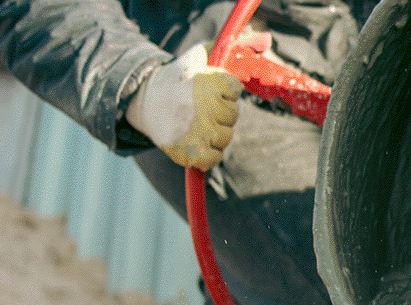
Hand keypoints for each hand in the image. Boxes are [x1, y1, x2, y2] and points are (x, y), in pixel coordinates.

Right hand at [127, 43, 240, 169]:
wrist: (143, 99)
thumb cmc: (180, 77)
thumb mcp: (202, 54)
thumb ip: (235, 46)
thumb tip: (266, 39)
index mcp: (208, 81)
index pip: (235, 90)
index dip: (224, 90)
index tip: (208, 88)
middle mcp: (204, 106)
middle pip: (233, 115)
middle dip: (220, 111)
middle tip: (200, 107)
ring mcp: (197, 130)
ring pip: (226, 137)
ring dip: (215, 132)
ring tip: (196, 122)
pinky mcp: (188, 151)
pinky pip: (214, 159)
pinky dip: (209, 154)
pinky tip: (197, 142)